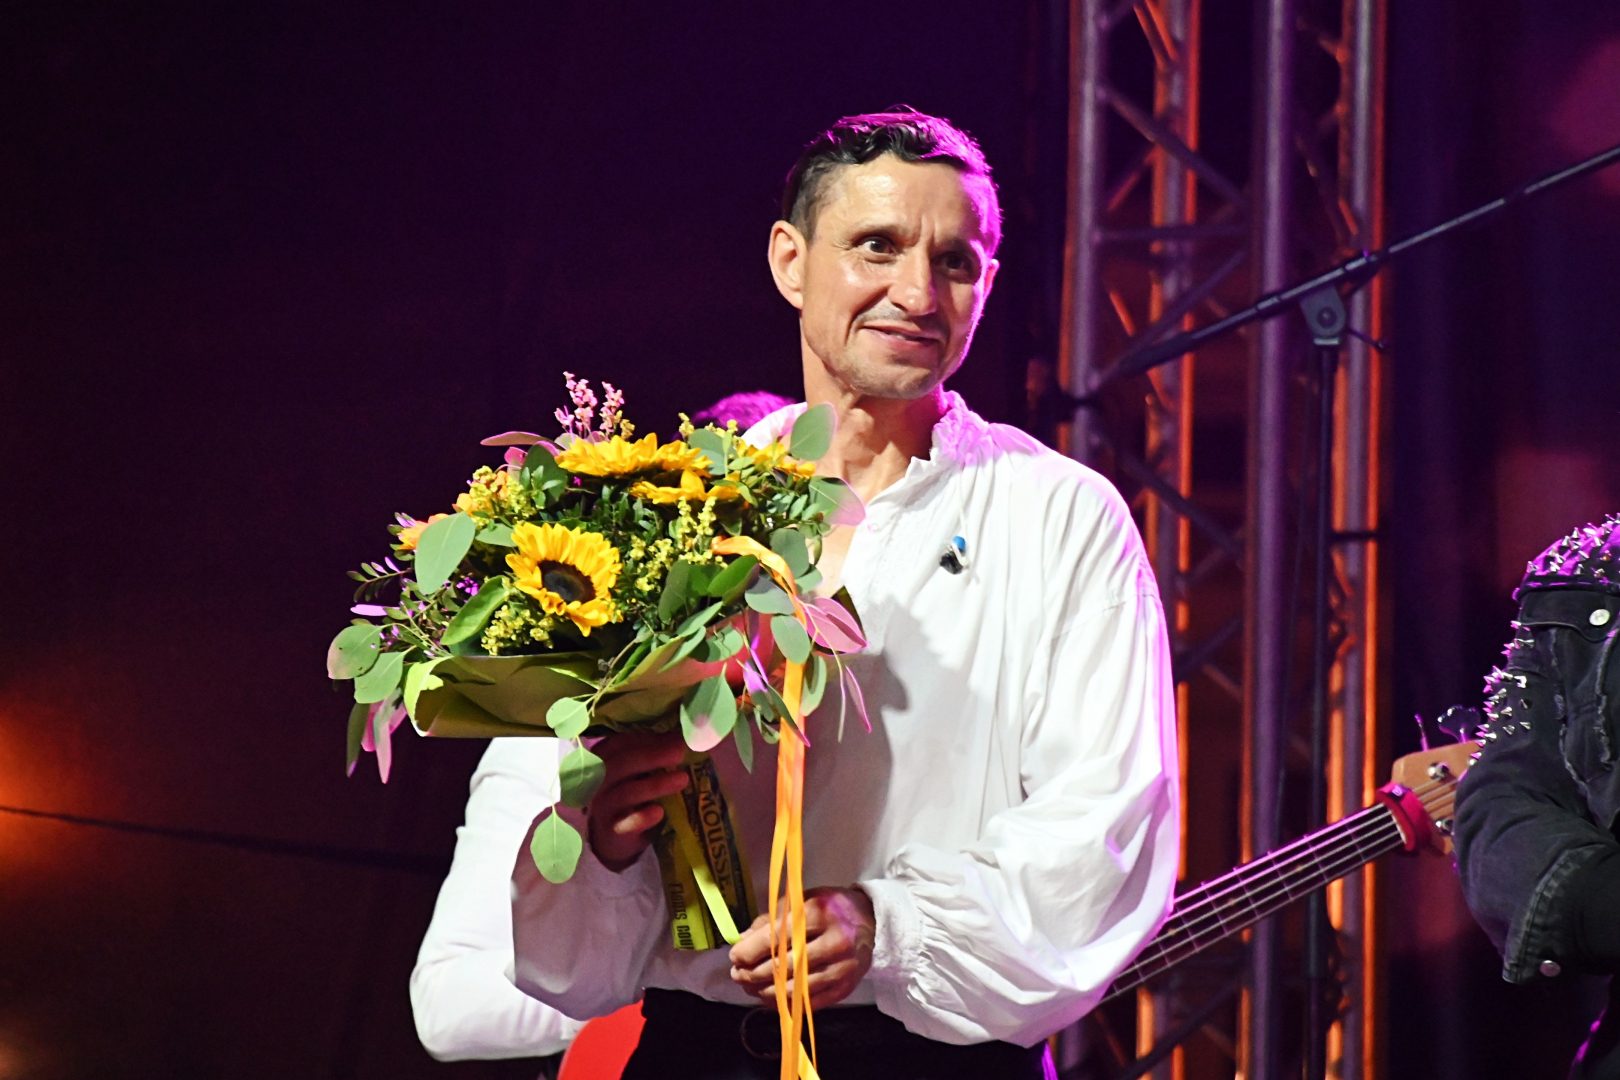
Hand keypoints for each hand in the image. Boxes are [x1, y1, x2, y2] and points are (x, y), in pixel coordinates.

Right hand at [586, 729, 688, 871]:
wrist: (612, 838)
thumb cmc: (629, 796)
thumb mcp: (636, 773)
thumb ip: (651, 754)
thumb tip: (680, 736)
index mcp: (602, 761)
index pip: (618, 743)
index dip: (646, 739)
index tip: (674, 737)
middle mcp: (598, 781)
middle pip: (620, 764)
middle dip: (652, 755)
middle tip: (680, 752)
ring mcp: (603, 806)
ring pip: (625, 793)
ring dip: (656, 785)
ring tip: (683, 779)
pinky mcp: (612, 831)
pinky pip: (625, 823)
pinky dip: (642, 817)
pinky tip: (659, 812)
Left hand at [728, 886, 874, 1008]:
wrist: (872, 922)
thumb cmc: (830, 908)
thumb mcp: (802, 900)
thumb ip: (771, 919)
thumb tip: (742, 941)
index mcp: (818, 913)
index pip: (776, 938)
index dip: (749, 952)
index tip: (734, 957)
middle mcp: (832, 942)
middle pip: (783, 966)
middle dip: (752, 974)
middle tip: (737, 975)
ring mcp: (841, 968)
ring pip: (794, 989)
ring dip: (765, 992)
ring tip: (750, 987)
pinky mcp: (845, 987)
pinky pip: (808, 1003)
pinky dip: (784, 1003)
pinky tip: (770, 997)